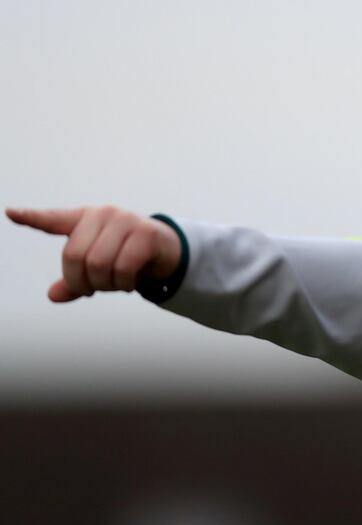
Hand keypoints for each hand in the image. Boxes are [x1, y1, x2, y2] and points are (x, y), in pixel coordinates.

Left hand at [6, 206, 181, 302]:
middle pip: (75, 256)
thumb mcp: (99, 266)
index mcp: (85, 219)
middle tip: (93, 290)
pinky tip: (129, 284)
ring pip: (98, 264)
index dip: (31, 216)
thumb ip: (75, 280)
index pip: (53, 219)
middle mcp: (103, 215)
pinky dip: (123, 284)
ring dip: (106, 285)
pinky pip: (123, 268)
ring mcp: (125, 221)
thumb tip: (53, 296)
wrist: (168, 251)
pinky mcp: (145, 233)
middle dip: (82, 281)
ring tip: (116, 285)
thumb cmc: (127, 256)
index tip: (10, 212)